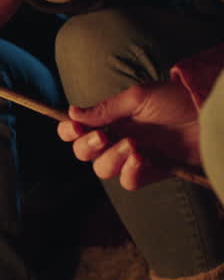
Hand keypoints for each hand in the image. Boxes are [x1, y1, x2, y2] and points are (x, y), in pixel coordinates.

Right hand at [57, 80, 200, 190]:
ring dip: (112, 159)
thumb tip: (72, 113)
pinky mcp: (152, 171)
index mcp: (111, 120)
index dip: (70, 132)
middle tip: (102, 137)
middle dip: (88, 147)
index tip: (77, 128)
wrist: (210, 115)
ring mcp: (134, 157)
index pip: (77, 130)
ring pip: (104, 170)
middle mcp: (118, 139)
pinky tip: (142, 159)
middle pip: (84, 153)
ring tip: (133, 145)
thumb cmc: (176, 100)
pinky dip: (130, 172)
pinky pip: (129, 181)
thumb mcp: (138, 97)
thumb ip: (105, 109)